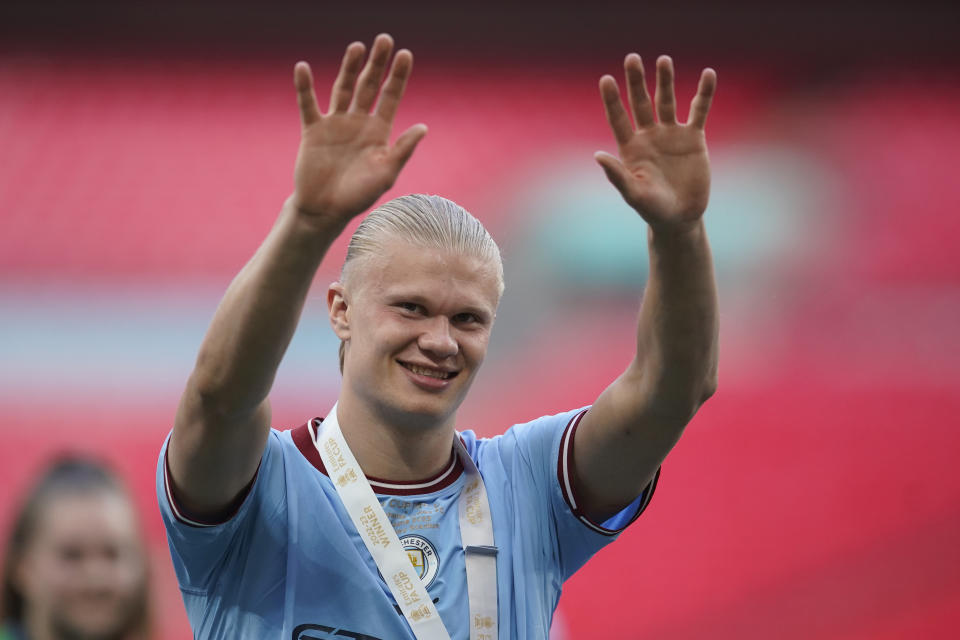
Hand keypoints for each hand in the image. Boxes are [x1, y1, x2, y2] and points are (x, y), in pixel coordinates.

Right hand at [290, 34, 426, 227]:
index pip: (391, 97)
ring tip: (357, 47)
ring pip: (343, 89)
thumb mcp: (386, 173)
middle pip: (369, 86)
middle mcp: (358, 122)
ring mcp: (335, 124)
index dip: (398, 76)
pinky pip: (308, 104)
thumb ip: (403, 149)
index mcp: (379, 131)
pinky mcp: (313, 130)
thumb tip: (423, 127)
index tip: (405, 54)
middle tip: (384, 39)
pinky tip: (303, 68)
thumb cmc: (359, 196)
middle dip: (377, 64)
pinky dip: (305, 87)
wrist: (326, 210)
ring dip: (349, 68)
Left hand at [595, 55, 715, 233]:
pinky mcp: (693, 138)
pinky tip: (708, 74)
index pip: (618, 118)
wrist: (680, 217)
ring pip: (667, 101)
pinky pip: (699, 110)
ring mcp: (671, 134)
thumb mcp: (634, 193)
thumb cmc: (653, 209)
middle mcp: (649, 136)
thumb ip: (617, 175)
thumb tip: (597, 155)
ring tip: (663, 60)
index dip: (612, 99)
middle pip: (641, 103)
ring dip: (665, 81)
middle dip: (637, 81)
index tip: (606, 79)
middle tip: (632, 58)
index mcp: (630, 147)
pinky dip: (704, 94)